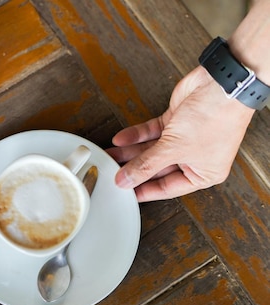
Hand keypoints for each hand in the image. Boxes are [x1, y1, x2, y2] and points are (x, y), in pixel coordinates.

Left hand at [107, 66, 254, 201]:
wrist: (222, 84)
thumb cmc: (215, 118)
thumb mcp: (174, 149)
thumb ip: (146, 165)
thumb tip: (125, 180)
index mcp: (203, 174)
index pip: (167, 188)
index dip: (143, 190)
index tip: (124, 193)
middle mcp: (194, 158)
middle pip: (156, 168)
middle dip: (133, 169)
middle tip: (112, 172)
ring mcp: (184, 139)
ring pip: (151, 150)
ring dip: (130, 152)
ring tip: (110, 156)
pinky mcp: (175, 122)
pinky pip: (151, 133)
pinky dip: (136, 135)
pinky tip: (120, 140)